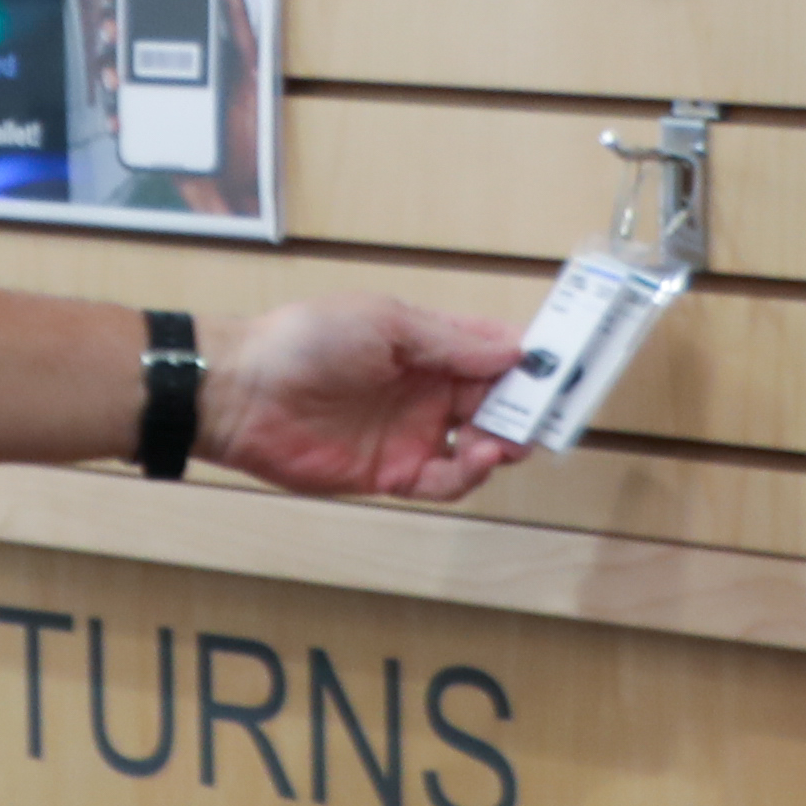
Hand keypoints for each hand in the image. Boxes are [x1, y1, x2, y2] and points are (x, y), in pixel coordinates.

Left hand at [205, 295, 537, 500]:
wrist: (241, 393)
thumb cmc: (308, 340)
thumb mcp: (384, 324)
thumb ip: (450, 342)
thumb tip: (514, 351)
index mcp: (428, 346)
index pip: (494, 353)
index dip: (529, 361)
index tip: (564, 368)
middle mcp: (428, 390)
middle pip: (497, 402)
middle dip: (526, 409)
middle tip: (549, 416)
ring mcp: (413, 434)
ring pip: (480, 446)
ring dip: (503, 443)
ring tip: (503, 440)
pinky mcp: (393, 474)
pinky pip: (446, 481)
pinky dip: (468, 476)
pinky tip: (474, 460)